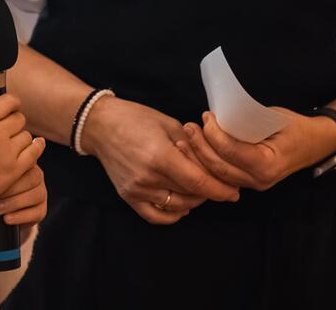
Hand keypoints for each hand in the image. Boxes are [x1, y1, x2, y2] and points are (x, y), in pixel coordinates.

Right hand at [0, 93, 45, 199]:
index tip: (14, 107)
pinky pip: (34, 152)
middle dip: (15, 124)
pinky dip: (36, 147)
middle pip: (19, 119)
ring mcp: (7, 152)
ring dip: (22, 139)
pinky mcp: (14, 169)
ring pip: (27, 136)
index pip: (6, 102)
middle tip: (11, 131)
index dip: (12, 103)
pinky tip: (37, 144)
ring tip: (15, 145)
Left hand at [0, 164, 46, 227]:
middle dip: (12, 190)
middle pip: (33, 178)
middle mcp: (36, 175)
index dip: (10, 175)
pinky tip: (7, 219)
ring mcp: (41, 192)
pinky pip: (38, 212)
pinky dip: (21, 217)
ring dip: (15, 203)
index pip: (25, 163)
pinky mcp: (41, 209)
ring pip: (37, 194)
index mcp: (26, 163)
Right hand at [80, 96, 239, 224]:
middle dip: (210, 191)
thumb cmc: (136, 118)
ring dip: (194, 201)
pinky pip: (156, 216)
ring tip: (201, 189)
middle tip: (221, 184)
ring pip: (177, 207)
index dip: (220, 189)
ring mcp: (136, 190)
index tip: (235, 192)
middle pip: (191, 195)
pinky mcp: (128, 197)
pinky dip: (173, 214)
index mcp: (161, 156)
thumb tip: (214, 165)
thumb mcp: (169, 124)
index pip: (199, 182)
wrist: (100, 125)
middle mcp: (148, 178)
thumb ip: (193, 147)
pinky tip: (183, 205)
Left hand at [183, 110, 335, 190]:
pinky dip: (207, 164)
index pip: (232, 152)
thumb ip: (246, 120)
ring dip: (199, 157)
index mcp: (269, 163)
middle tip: (188, 127)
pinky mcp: (247, 182)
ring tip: (186, 137)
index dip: (214, 135)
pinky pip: (222, 176)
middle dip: (200, 147)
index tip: (206, 117)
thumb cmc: (293, 126)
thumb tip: (218, 116)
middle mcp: (260, 180)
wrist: (313, 144)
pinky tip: (196, 151)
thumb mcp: (273, 117)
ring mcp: (254, 184)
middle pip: (220, 168)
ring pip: (218, 175)